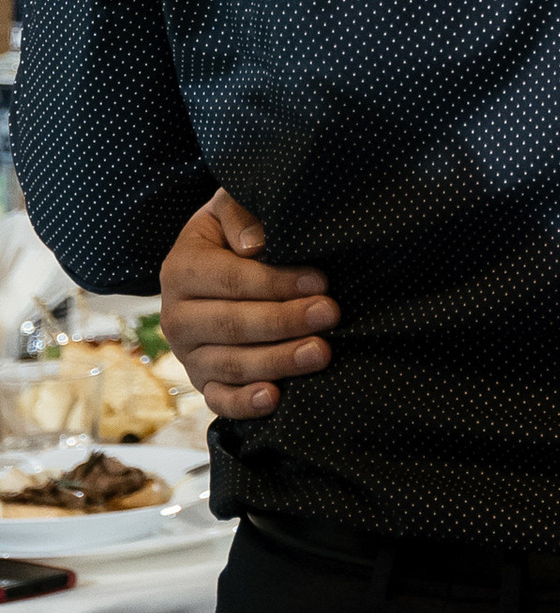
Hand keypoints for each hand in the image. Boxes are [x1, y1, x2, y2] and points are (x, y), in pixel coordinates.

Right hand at [155, 192, 336, 419]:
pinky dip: (245, 404)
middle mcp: (176, 316)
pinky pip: (220, 400)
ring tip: (321, 353)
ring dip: (278, 362)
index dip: (276, 282)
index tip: (320, 281)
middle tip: (331, 314)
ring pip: (231, 365)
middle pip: (232, 325)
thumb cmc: (233, 232)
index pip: (231, 280)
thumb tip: (256, 244)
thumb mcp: (229, 208)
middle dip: (285, 321)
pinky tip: (276, 399)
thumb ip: (240, 214)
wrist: (213, 263)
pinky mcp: (202, 383)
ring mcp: (188, 354)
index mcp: (181, 269)